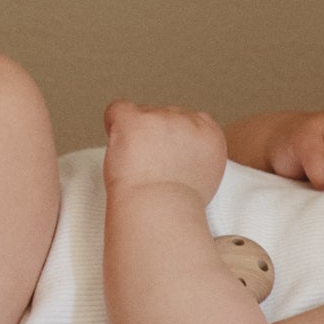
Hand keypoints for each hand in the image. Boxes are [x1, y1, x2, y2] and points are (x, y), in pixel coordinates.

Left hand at [103, 100, 229, 198]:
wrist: (160, 214)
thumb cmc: (177, 208)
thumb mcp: (204, 178)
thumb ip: (196, 156)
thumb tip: (179, 150)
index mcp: (210, 134)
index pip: (191, 119)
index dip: (174, 137)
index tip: (166, 156)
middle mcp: (188, 121)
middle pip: (164, 114)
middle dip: (154, 135)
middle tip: (149, 167)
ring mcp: (161, 118)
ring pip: (140, 114)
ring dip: (134, 135)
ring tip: (136, 166)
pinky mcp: (135, 121)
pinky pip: (118, 109)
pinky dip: (113, 124)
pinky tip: (116, 143)